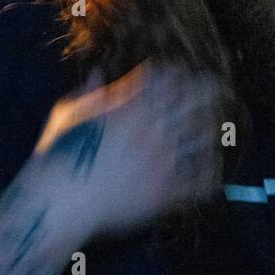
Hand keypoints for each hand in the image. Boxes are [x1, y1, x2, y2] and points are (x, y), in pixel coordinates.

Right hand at [30, 59, 225, 245]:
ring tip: (217, 131)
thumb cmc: (56, 156)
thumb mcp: (67, 115)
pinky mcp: (166, 191)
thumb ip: (88, 92)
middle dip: (209, 92)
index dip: (180, 75)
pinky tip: (212, 172)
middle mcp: (152, 129)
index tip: (184, 78)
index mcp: (130, 106)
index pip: (170, 77)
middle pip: (196, 100)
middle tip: (218, 90)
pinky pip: (201, 181)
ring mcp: (162, 160)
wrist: (61, 201)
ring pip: (205, 138)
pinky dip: (210, 175)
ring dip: (211, 132)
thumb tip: (99, 72)